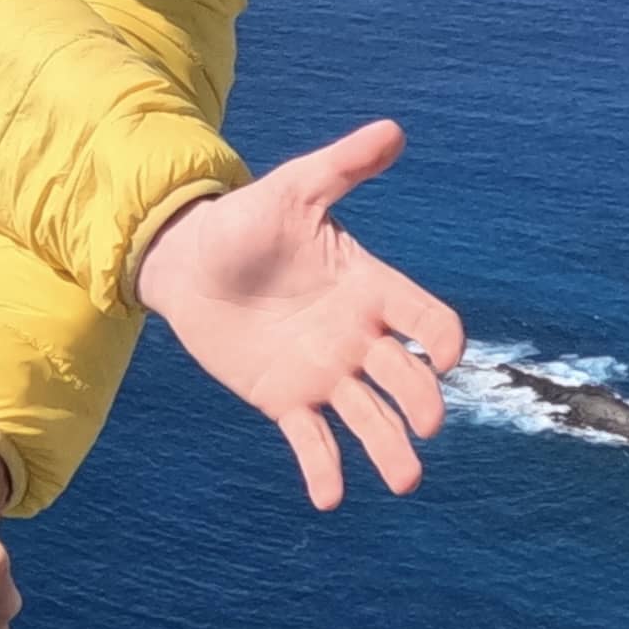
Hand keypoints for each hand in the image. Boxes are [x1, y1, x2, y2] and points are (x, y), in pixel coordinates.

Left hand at [131, 123, 460, 510]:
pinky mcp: (287, 400)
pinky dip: (325, 470)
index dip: (441, 338)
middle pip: (406, 379)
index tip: (441, 353)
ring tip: (404, 482)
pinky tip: (330, 498)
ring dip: (390, 452)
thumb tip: (393, 129)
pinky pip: (314, 442)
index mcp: (369, 288)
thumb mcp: (293, 188)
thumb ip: (342, 165)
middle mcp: (357, 338)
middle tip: (423, 426)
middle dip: (421, 404)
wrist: (187, 258)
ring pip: (370, 420)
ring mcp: (325, 373)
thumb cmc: (247, 220)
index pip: (424, 318)